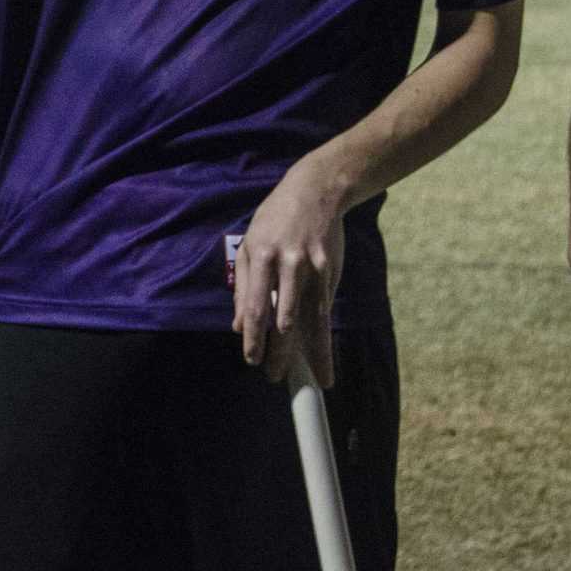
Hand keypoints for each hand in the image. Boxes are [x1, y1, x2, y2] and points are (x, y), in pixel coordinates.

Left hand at [230, 158, 346, 387]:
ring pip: (310, 319)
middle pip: (283, 319)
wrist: (315, 192)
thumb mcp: (251, 244)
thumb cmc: (275, 219)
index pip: (256, 307)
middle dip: (280, 353)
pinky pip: (325, 308)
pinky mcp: (331, 270)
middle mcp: (287, 265)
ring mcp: (312, 268)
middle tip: (274, 377)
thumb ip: (244, 286)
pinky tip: (324, 354)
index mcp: (261, 258)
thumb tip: (239, 325)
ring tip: (310, 378)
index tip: (252, 360)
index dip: (254, 338)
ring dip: (310, 353)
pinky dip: (325, 335)